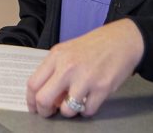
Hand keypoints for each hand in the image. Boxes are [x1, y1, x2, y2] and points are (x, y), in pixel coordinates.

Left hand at [25, 19, 143, 117]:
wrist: (122, 40)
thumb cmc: (94, 45)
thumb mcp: (68, 50)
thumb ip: (55, 70)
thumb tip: (47, 96)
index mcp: (56, 56)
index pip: (33, 83)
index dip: (31, 100)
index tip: (34, 107)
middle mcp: (68, 67)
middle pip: (44, 99)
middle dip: (45, 111)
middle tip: (50, 112)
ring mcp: (85, 78)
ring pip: (66, 110)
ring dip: (69, 111)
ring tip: (74, 103)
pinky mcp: (102, 88)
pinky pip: (88, 111)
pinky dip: (87, 110)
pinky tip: (89, 100)